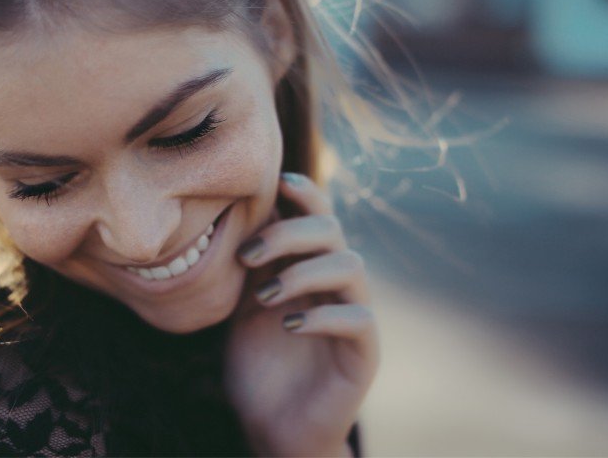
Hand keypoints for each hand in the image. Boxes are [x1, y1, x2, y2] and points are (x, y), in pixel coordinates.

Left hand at [223, 172, 379, 456]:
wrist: (273, 426)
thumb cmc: (257, 363)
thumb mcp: (244, 305)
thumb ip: (251, 264)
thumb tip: (243, 212)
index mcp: (310, 266)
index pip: (318, 215)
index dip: (305, 193)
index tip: (277, 183)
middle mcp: (336, 285)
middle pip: (334, 231)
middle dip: (290, 233)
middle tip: (248, 256)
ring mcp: (355, 316)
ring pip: (351, 266)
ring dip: (303, 272)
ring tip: (264, 297)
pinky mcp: (364, 352)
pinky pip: (358, 319)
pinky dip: (322, 315)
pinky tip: (288, 326)